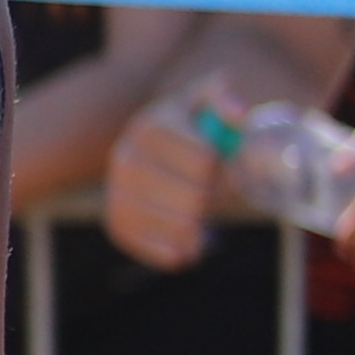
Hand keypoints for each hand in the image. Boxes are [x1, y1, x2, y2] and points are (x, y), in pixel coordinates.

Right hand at [101, 76, 244, 269]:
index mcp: (151, 126)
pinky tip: (188, 251)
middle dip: (214, 200)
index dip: (226, 171)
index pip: (204, 159)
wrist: (152, 146)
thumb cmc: (189, 126)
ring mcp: (116, 191)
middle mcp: (125, 157)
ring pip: (171, 222)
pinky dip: (170, 252)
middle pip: (191, 195)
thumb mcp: (204, 104)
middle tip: (220, 199)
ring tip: (205, 224)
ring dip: (197, 228)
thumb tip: (238, 114)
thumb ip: (223, 102)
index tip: (231, 171)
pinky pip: (144, 243)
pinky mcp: (116, 220)